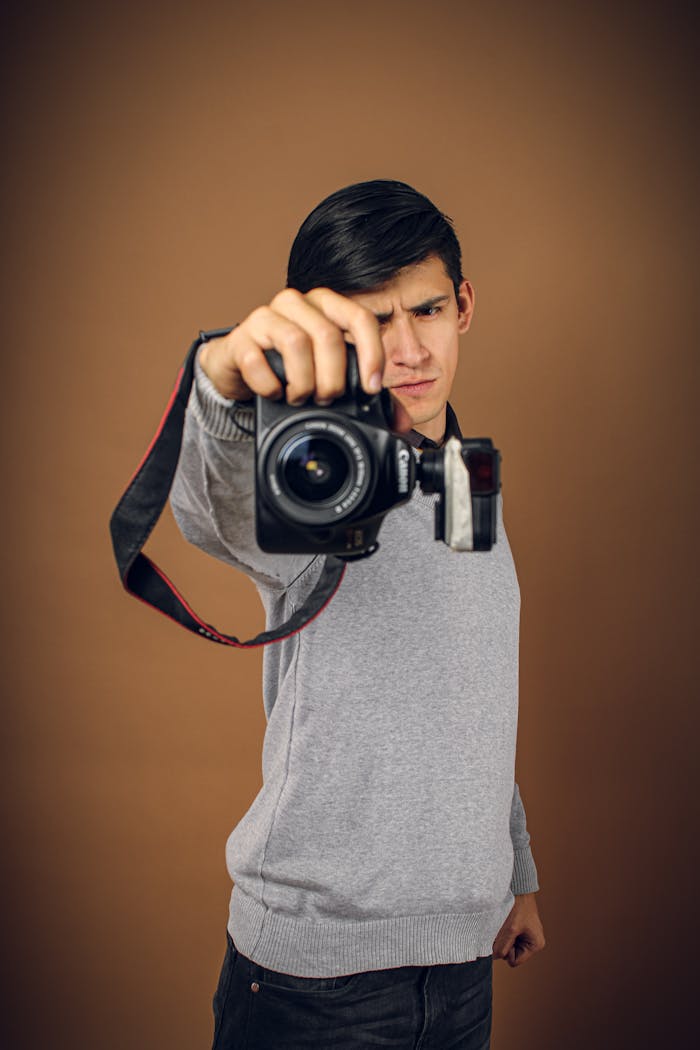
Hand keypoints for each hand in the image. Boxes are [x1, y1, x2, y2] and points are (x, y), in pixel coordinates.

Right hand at [199, 287, 411, 431]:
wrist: (239, 368)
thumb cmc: (289, 368)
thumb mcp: (330, 377)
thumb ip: (365, 394)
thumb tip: (401, 423)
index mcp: (326, 307)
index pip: (360, 318)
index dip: (371, 354)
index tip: (371, 389)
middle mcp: (298, 304)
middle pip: (328, 336)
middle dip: (333, 379)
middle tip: (327, 399)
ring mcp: (266, 317)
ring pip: (296, 343)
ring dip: (303, 382)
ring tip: (300, 397)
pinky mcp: (240, 338)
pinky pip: (259, 360)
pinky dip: (270, 386)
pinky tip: (274, 393)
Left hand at [492, 892, 545, 967]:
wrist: (518, 886)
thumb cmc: (518, 906)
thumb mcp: (509, 930)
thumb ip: (501, 947)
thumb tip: (492, 957)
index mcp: (535, 945)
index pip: (514, 961)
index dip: (506, 952)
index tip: (507, 936)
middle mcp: (532, 941)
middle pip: (510, 954)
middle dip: (504, 942)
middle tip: (505, 927)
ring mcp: (524, 934)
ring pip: (506, 944)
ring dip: (501, 935)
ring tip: (505, 922)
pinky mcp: (517, 927)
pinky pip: (505, 935)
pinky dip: (502, 930)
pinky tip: (504, 919)